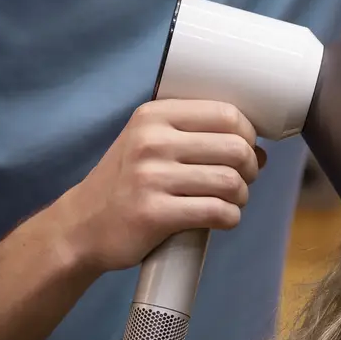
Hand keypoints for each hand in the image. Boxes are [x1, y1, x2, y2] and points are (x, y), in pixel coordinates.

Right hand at [59, 99, 265, 272]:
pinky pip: (216, 212)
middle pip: (235, 148)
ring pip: (230, 182)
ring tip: (231, 202)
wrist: (81, 226)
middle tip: (242, 182)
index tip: (244, 151)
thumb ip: (197, 139)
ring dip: (241, 197)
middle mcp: (151, 141)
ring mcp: (151, 177)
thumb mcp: (149, 145)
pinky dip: (230, 218)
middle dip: (250, 169)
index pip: (226, 113)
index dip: (248, 135)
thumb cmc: (125, 185)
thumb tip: (259, 151)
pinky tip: (223, 219)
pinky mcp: (154, 213)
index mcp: (154, 116)